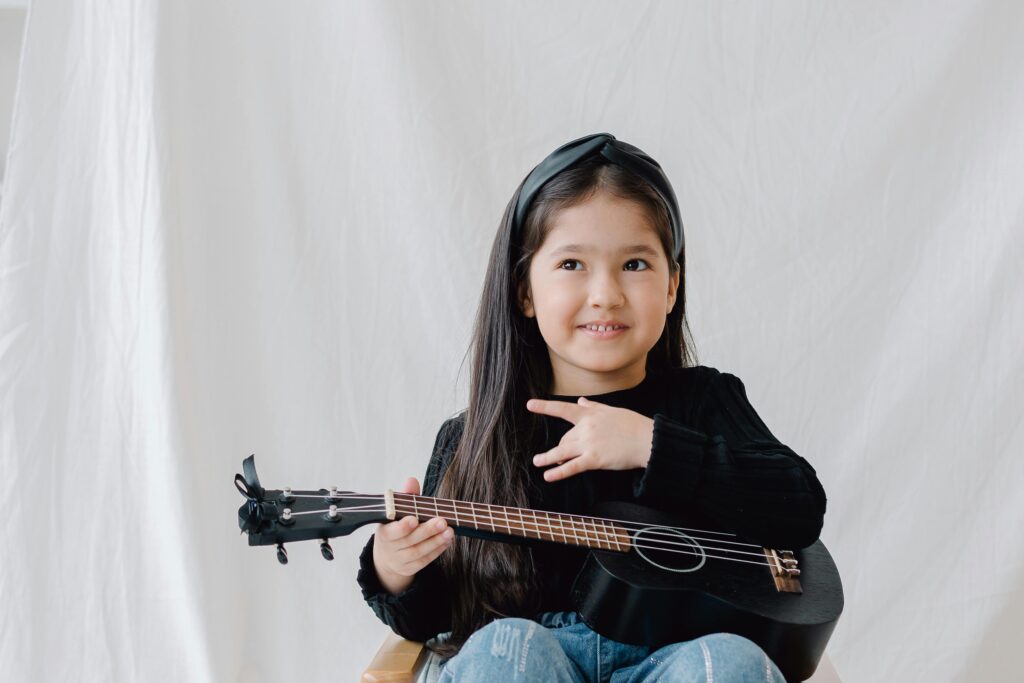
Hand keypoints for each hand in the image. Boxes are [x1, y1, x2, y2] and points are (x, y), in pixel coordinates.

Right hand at [372, 476, 454, 594]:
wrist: (388, 556)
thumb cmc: (395, 527)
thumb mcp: (395, 513)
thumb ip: (405, 498)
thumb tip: (411, 480)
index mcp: (384, 531)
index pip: (391, 531)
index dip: (402, 526)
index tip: (414, 519)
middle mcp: (389, 548)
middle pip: (409, 541)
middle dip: (426, 531)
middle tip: (442, 521)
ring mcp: (399, 560)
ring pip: (418, 552)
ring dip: (435, 541)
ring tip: (449, 531)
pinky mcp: (409, 568)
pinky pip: (424, 560)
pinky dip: (437, 550)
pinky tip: (447, 541)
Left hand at [526, 397, 654, 481]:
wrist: (648, 440)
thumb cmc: (632, 425)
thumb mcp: (612, 411)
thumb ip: (593, 406)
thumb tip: (581, 400)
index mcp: (590, 414)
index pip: (563, 409)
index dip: (545, 407)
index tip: (529, 404)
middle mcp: (586, 428)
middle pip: (565, 439)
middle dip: (561, 447)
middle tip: (558, 456)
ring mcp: (589, 443)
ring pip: (561, 452)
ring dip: (547, 458)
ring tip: (537, 462)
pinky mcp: (594, 459)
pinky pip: (572, 467)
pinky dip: (559, 472)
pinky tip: (548, 476)